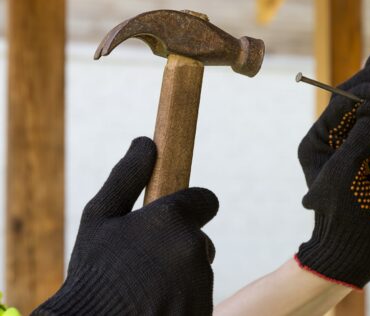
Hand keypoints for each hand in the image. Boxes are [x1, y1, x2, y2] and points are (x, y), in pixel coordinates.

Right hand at [33, 137, 218, 315]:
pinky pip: (199, 296)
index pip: (206, 199)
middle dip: (179, 247)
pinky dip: (183, 299)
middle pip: (199, 238)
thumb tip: (145, 142)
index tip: (176, 219)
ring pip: (199, 270)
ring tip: (146, 289)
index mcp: (172, 219)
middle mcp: (194, 248)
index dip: (191, 208)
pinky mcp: (204, 309)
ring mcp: (202, 284)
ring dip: (181, 275)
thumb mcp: (99, 218)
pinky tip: (156, 306)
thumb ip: (126, 176)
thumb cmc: (92, 273)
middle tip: (145, 265)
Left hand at [296, 45, 369, 288]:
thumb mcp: (344, 175)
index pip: (338, 105)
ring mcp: (354, 145)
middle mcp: (333, 139)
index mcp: (316, 142)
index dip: (362, 89)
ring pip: (367, 108)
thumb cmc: (340, 215)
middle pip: (351, 101)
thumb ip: (359, 139)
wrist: (353, 248)